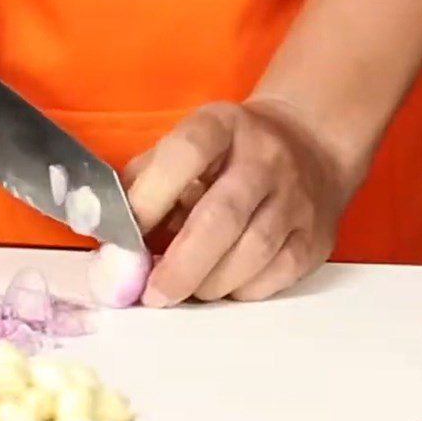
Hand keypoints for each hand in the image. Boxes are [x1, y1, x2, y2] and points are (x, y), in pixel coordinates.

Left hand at [126, 100, 361, 305]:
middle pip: (223, 216)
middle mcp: (265, 159)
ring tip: (184, 289)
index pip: (186, 153)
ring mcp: (296, 199)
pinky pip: (275, 278)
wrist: (309, 145)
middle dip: (181, 264)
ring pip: (252, 253)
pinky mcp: (315, 237)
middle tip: (152, 294)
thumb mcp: (185, 143)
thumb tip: (106, 229)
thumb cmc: (228, 152)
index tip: (124, 235)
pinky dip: (240, 291)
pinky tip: (221, 285)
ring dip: (208, 283)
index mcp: (222, 126)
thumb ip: (145, 179)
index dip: (151, 196)